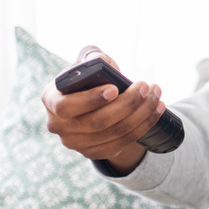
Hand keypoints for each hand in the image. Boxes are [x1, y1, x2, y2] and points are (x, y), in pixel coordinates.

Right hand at [39, 46, 157, 172]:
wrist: (95, 102)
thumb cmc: (90, 79)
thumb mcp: (87, 64)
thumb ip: (91, 56)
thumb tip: (97, 59)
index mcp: (51, 100)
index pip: (65, 106)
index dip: (91, 99)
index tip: (115, 88)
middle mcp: (58, 125)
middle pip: (97, 121)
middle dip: (127, 103)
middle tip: (146, 86)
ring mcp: (75, 142)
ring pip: (115, 132)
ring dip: (142, 113)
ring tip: (156, 94)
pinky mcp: (94, 152)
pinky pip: (123, 142)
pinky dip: (144, 125)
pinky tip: (157, 109)